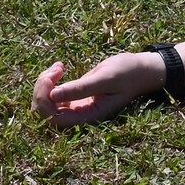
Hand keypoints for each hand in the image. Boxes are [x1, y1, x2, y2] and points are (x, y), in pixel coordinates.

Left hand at [31, 53, 163, 126]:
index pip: (53, 118)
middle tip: (56, 69)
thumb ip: (81, 88)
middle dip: (42, 90)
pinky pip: (51, 94)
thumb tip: (53, 95)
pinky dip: (50, 80)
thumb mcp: (106, 78)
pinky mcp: (74, 96)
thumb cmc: (128, 73)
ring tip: (59, 66)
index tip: (52, 77)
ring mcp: (75, 106)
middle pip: (44, 112)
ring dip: (45, 84)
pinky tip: (60, 67)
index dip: (44, 100)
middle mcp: (79, 115)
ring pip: (45, 102)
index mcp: (88, 115)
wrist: (142, 69)